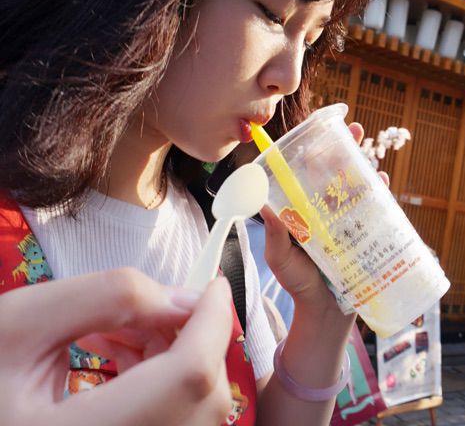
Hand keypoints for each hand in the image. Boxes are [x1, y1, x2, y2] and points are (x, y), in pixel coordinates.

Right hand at [0, 268, 232, 425]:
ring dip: (173, 355)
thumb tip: (181, 299)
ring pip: (192, 411)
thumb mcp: (19, 323)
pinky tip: (118, 354)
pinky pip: (171, 421)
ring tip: (116, 328)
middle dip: (190, 336)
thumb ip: (107, 297)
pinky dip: (160, 380)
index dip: (213, 323)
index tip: (213, 285)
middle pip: (201, 398)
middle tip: (150, 305)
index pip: (189, 378)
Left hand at [261, 122, 387, 313]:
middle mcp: (327, 210)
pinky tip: (383, 179)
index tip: (318, 134)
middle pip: (338, 173)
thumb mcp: (281, 259)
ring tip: (369, 148)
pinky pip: (377, 208)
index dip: (314, 153)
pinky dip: (381, 192)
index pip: (309, 175)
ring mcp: (349, 220)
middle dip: (347, 149)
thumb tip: (263, 206)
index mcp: (305, 210)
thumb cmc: (298, 284)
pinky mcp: (367, 233)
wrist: (325, 313)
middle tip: (356, 130)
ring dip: (366, 164)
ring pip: (359, 185)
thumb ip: (276, 236)